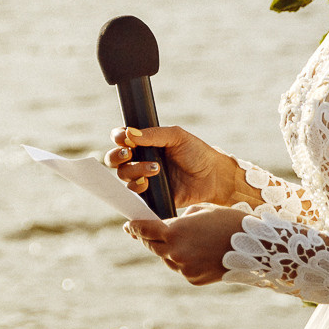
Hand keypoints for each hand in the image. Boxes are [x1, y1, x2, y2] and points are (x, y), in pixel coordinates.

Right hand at [104, 124, 246, 207]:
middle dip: (117, 156)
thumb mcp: (176, 136)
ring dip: (135, 170)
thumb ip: (153, 134)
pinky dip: (137, 187)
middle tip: (129, 154)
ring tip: (155, 168)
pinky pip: (134, 194)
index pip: (121, 138)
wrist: (213, 177)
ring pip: (124, 175)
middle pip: (115, 159)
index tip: (123, 138)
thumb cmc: (196, 152)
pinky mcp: (150, 194)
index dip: (117, 137)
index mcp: (145, 143)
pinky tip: (149, 183)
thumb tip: (129, 133)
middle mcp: (140, 160)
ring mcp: (144, 178)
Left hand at [128, 204, 249, 284]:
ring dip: (168, 250)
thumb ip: (179, 219)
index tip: (129, 225)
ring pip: (167, 258)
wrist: (255, 247)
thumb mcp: (200, 211)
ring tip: (182, 241)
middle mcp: (175, 253)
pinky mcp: (193, 279)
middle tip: (144, 232)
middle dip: (148, 238)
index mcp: (174, 232)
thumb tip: (168, 226)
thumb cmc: (228, 221)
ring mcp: (184, 269)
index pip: (144, 230)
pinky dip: (183, 260)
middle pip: (152, 246)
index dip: (135, 227)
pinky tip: (197, 253)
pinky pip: (181, 268)